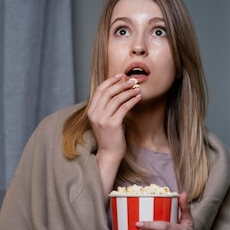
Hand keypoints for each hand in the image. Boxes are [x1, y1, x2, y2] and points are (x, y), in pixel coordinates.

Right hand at [87, 74, 140, 194]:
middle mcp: (95, 114)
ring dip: (128, 91)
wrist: (109, 153)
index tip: (120, 76)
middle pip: (108, 92)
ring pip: (117, 99)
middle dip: (121, 84)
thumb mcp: (105, 119)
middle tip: (131, 80)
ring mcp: (102, 119)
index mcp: (91, 111)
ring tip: (137, 88)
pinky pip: (123, 108)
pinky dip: (132, 101)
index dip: (110, 81)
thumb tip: (120, 90)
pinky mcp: (112, 124)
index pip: (99, 90)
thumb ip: (108, 107)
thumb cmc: (110, 136)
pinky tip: (138, 98)